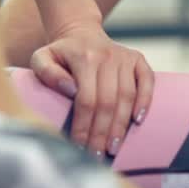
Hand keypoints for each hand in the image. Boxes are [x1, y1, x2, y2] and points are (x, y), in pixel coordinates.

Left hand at [30, 20, 154, 157]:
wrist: (80, 32)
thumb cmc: (60, 53)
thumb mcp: (41, 57)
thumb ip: (46, 72)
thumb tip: (69, 90)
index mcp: (84, 57)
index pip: (86, 99)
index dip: (83, 126)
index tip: (79, 146)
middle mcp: (108, 56)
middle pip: (108, 101)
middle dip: (102, 132)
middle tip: (98, 155)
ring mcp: (125, 57)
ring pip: (127, 96)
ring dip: (121, 124)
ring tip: (114, 147)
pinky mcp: (138, 59)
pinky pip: (147, 80)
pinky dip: (145, 100)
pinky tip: (138, 120)